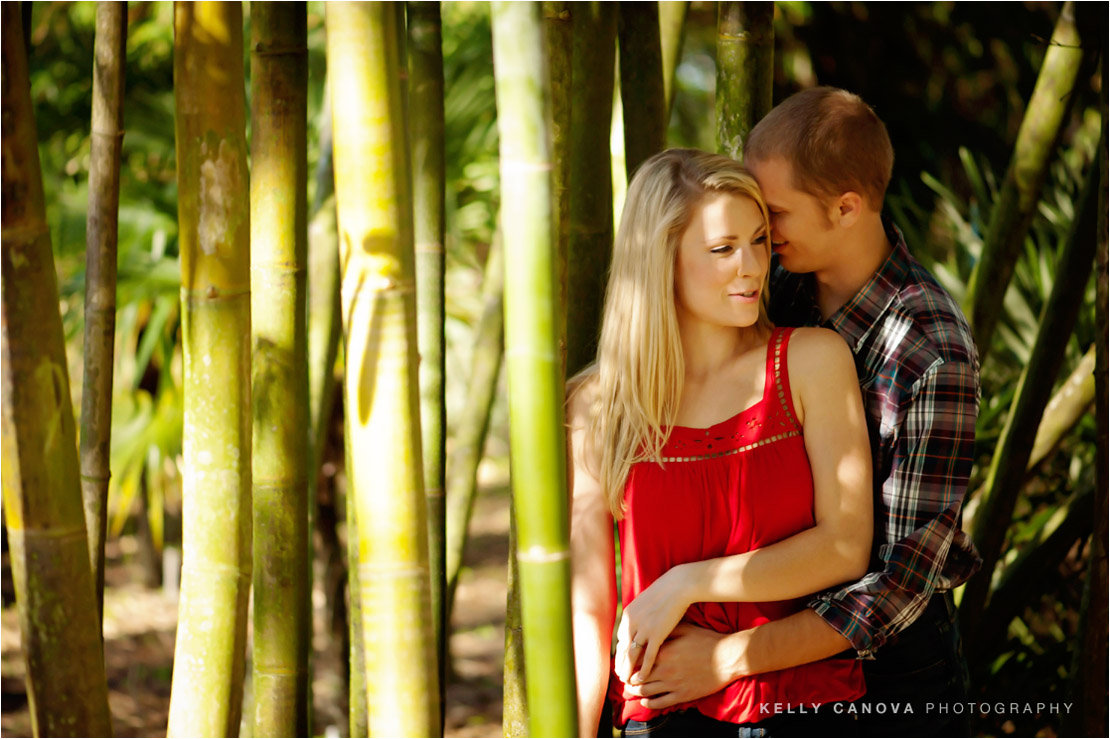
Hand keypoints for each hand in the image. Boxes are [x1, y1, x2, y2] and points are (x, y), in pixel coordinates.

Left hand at [614, 564, 693, 682]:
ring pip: (632, 655)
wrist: (678, 585)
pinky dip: (643, 668)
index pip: (620, 639)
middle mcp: (631, 623)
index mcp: (627, 615)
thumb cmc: (665, 593)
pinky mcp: (657, 634)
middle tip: (621, 677)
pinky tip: (642, 678)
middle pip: (622, 649)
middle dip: (621, 664)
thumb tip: (637, 623)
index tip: (623, 661)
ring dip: (628, 670)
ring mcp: (643, 629)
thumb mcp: (646, 603)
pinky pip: (648, 656)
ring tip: (627, 681)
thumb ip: (639, 616)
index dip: (621, 652)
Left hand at [622, 623, 741, 709]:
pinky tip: (645, 701)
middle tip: (623, 679)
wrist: (728, 658)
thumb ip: (666, 630)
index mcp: (664, 652)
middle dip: (628, 680)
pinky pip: (661, 703)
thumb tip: (651, 629)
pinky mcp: (683, 695)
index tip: (624, 663)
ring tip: (630, 690)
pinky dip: (649, 703)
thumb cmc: (707, 640)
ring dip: (635, 692)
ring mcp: (673, 684)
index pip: (638, 660)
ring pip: (646, 692)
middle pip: (638, 678)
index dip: (628, 663)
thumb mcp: (685, 629)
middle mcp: (665, 669)